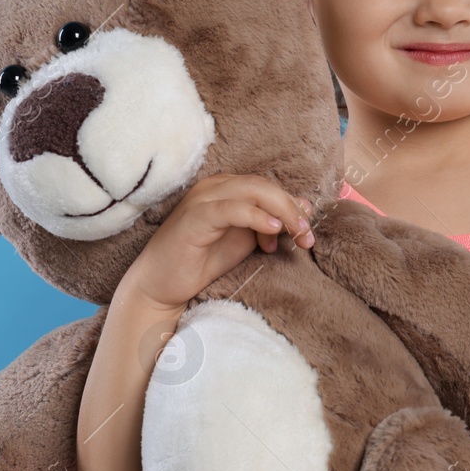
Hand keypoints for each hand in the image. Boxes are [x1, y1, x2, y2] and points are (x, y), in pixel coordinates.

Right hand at [124, 174, 313, 310]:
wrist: (162, 284)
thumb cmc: (202, 261)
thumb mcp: (245, 240)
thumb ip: (270, 224)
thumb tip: (304, 209)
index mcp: (226, 188)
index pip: (268, 186)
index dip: (291, 205)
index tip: (306, 231)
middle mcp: (214, 187)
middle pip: (264, 185)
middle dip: (292, 208)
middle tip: (307, 235)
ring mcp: (203, 199)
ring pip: (252, 191)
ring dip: (282, 211)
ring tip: (298, 233)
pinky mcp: (195, 217)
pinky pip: (231, 209)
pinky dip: (256, 217)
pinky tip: (273, 230)